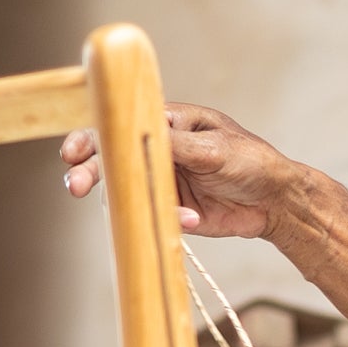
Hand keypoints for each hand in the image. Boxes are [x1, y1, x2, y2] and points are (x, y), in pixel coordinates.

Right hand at [60, 103, 306, 240]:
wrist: (275, 200)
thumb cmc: (250, 161)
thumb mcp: (213, 149)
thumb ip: (174, 146)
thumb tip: (135, 139)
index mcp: (166, 124)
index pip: (118, 125)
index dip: (90, 137)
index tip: (72, 152)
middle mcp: (158, 151)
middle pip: (111, 160)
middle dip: (91, 173)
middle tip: (76, 186)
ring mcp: (162, 181)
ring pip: (127, 192)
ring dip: (133, 203)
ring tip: (167, 211)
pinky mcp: (171, 210)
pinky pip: (152, 216)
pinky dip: (165, 221)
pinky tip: (189, 222)